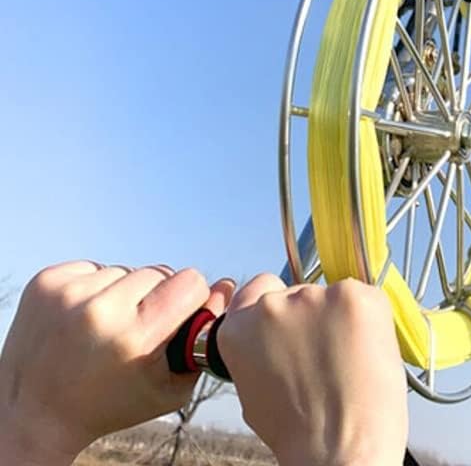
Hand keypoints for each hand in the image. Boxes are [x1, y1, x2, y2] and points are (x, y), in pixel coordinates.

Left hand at [0, 262, 233, 465]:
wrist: (30, 416)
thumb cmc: (108, 404)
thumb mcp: (169, 386)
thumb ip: (204, 337)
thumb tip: (226, 285)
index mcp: (135, 337)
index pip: (190, 281)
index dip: (189, 300)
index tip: (177, 318)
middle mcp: (100, 310)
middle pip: (159, 272)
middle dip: (155, 296)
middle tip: (136, 328)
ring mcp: (69, 294)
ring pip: (126, 270)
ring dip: (122, 293)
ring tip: (104, 327)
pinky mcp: (46, 282)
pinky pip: (94, 267)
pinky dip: (94, 287)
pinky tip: (81, 318)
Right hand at [218, 275, 407, 465]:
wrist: (339, 449)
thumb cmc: (299, 431)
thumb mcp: (254, 389)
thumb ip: (258, 349)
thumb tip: (275, 336)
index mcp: (240, 327)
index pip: (256, 288)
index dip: (275, 303)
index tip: (290, 320)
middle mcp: (274, 303)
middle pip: (298, 293)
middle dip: (311, 317)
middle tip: (324, 354)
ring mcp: (316, 295)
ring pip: (333, 297)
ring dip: (341, 319)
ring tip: (347, 362)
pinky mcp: (355, 296)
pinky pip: (364, 299)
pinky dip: (368, 321)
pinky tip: (366, 353)